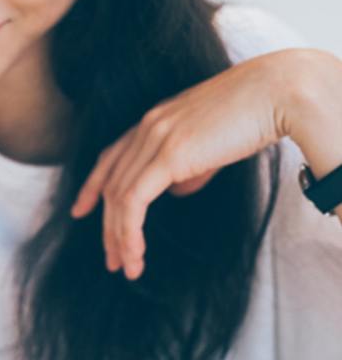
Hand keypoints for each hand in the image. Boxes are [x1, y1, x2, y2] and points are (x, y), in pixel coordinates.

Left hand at [70, 53, 291, 279]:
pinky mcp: (169, 154)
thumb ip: (191, 166)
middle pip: (111, 183)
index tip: (81, 210)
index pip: (111, 156)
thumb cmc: (256, 115)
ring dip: (119, 237)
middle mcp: (147, 126)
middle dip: (107, 226)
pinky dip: (130, 231)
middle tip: (112, 260)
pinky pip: (134, 200)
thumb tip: (177, 190)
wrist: (280, 92)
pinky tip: (136, 252)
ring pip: (119, 196)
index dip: (93, 186)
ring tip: (127, 267)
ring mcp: (155, 137)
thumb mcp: (213, 144)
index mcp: (155, 120)